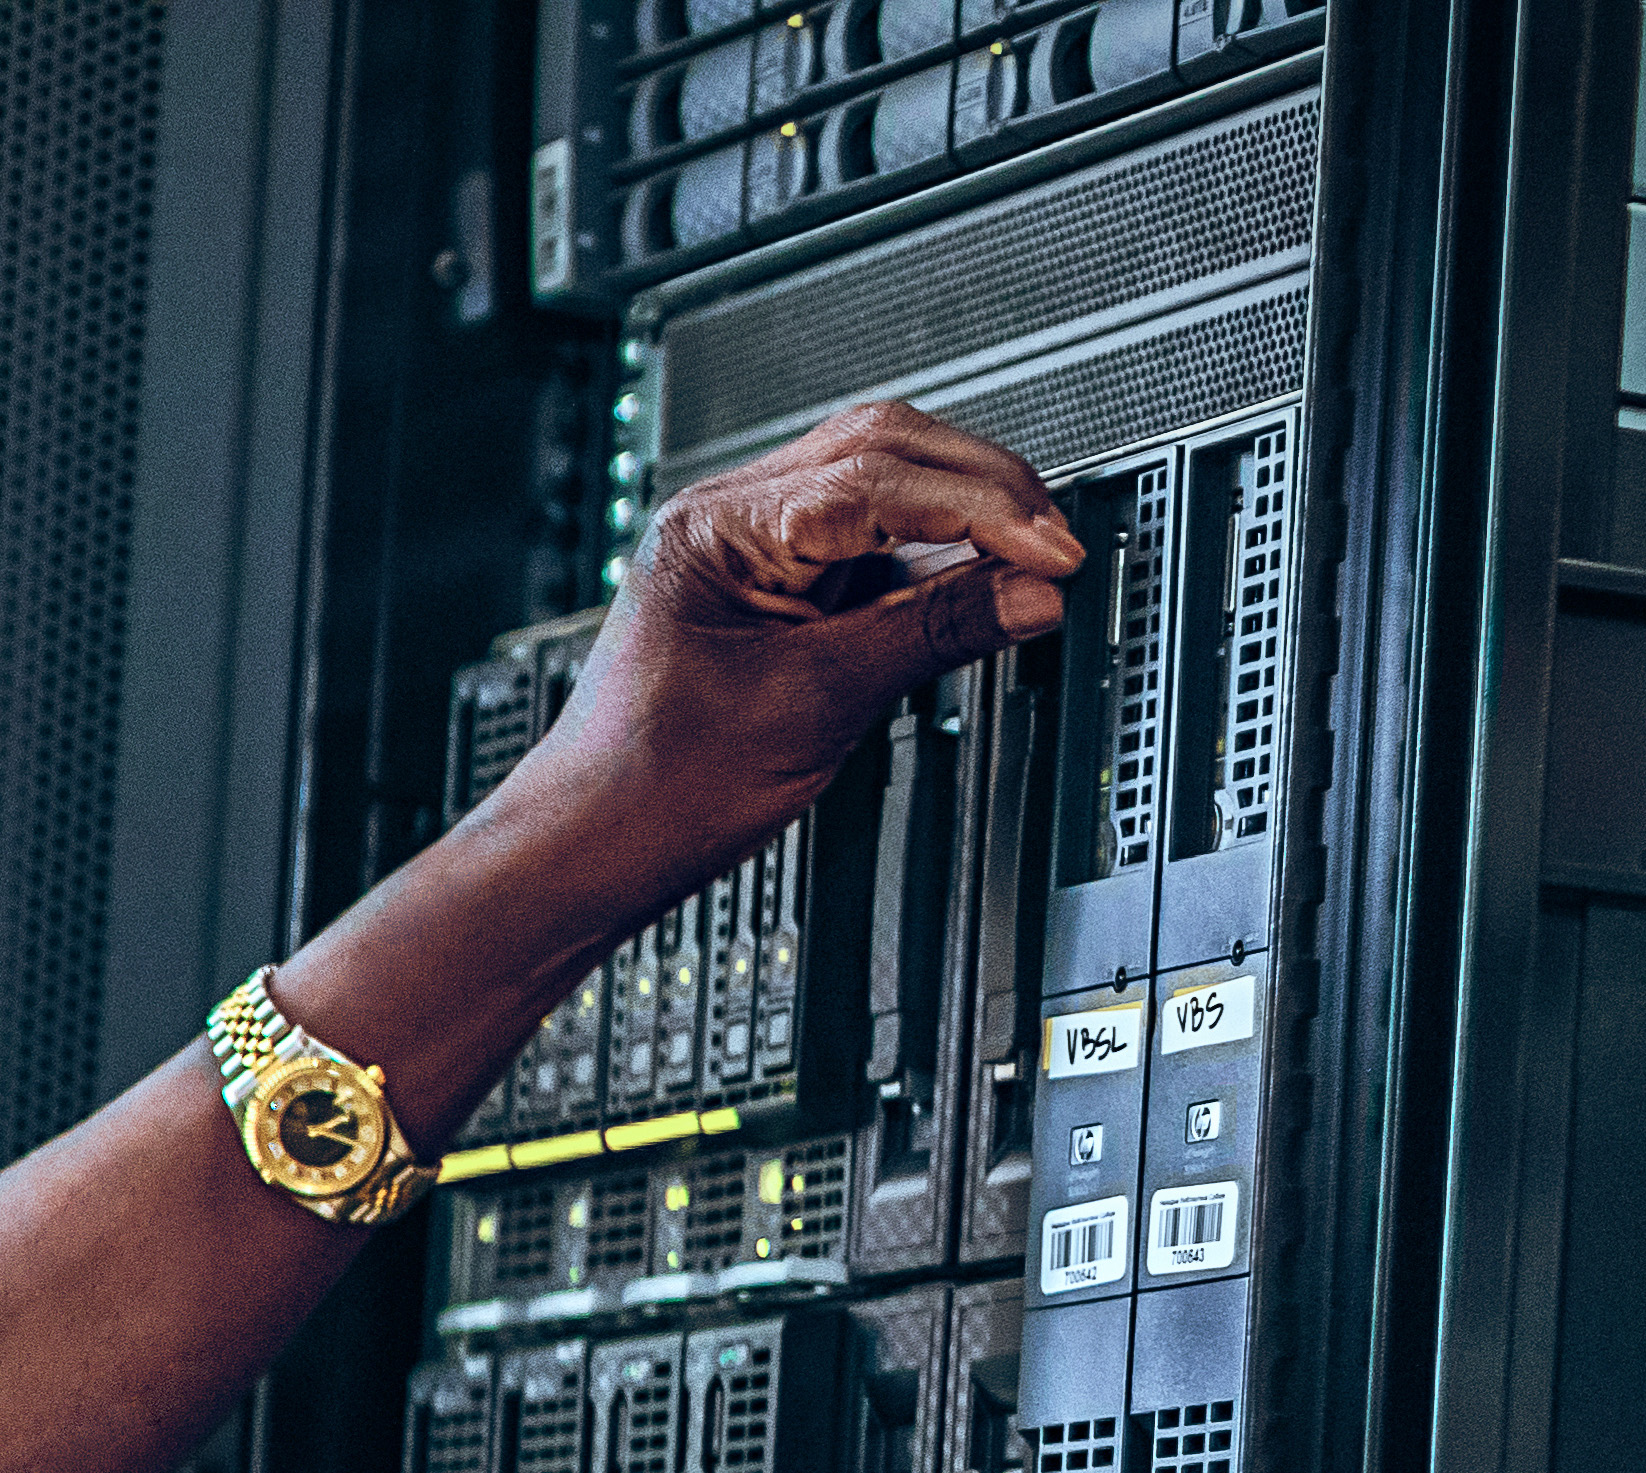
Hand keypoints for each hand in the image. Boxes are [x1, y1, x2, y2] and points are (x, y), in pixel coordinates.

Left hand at [510, 396, 1079, 874]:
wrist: (591, 847)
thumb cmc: (657, 785)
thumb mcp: (817, 705)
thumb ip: (931, 633)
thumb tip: (1032, 593)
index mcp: (717, 526)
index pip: (877, 478)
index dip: (983, 508)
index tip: (1052, 548)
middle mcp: (728, 517)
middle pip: (884, 451)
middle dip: (981, 489)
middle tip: (1054, 542)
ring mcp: (749, 547)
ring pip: (882, 487)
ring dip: (962, 517)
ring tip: (1029, 565)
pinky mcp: (771, 587)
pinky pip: (867, 543)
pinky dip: (930, 559)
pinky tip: (977, 586)